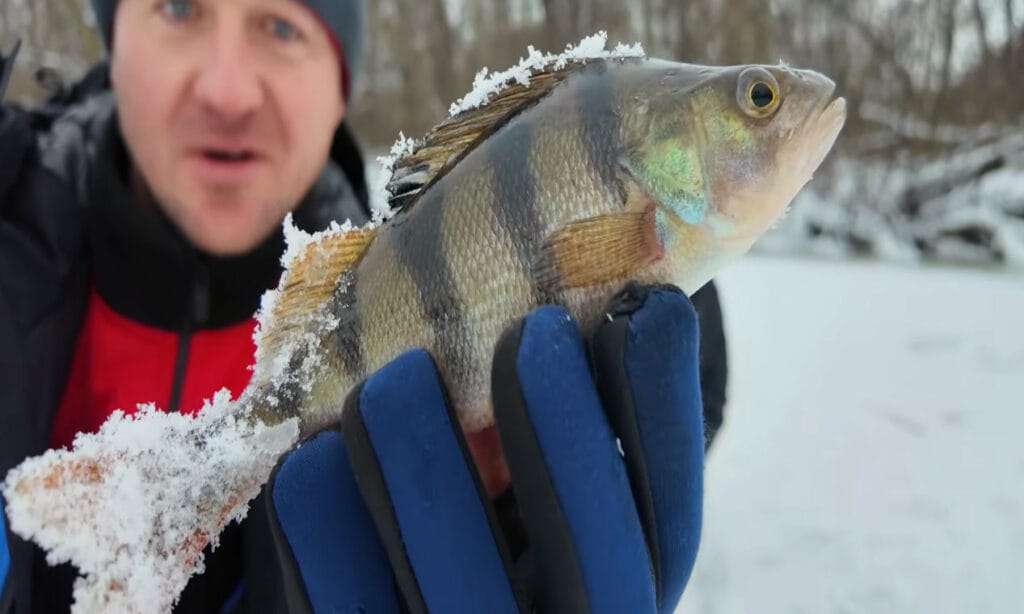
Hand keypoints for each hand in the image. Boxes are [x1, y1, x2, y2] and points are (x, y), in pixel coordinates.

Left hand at [264, 284, 704, 612]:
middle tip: (527, 331)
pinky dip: (319, 521)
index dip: (661, 410)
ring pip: (452, 571)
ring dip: (422, 459)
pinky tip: (310, 460)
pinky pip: (332, 592)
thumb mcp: (538, 478)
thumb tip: (598, 278)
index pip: (664, 516)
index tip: (647, 306)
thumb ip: (563, 413)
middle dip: (556, 428)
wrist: (394, 588)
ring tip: (396, 380)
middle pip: (583, 553)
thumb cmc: (475, 511)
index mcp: (616, 585)